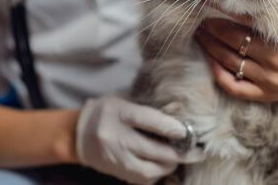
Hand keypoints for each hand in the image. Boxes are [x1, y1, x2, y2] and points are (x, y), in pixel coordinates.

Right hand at [76, 96, 204, 184]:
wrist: (78, 133)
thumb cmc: (106, 111)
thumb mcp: (123, 100)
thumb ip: (146, 107)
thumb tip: (178, 116)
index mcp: (119, 113)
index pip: (150, 121)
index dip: (173, 128)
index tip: (190, 132)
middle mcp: (116, 137)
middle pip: (155, 150)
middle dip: (181, 153)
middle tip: (198, 152)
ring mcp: (116, 158)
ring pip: (151, 170)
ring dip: (170, 166)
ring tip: (181, 159)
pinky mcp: (117, 172)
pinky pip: (143, 179)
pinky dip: (157, 174)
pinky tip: (164, 166)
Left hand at [196, 14, 277, 101]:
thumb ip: (277, 6)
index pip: (241, 20)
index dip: (221, 10)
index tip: (208, 1)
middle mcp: (274, 61)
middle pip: (231, 40)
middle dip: (211, 27)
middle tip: (199, 17)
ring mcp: (269, 80)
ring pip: (229, 61)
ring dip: (209, 46)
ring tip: (199, 34)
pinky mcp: (267, 94)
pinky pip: (235, 87)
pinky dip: (219, 74)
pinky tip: (209, 60)